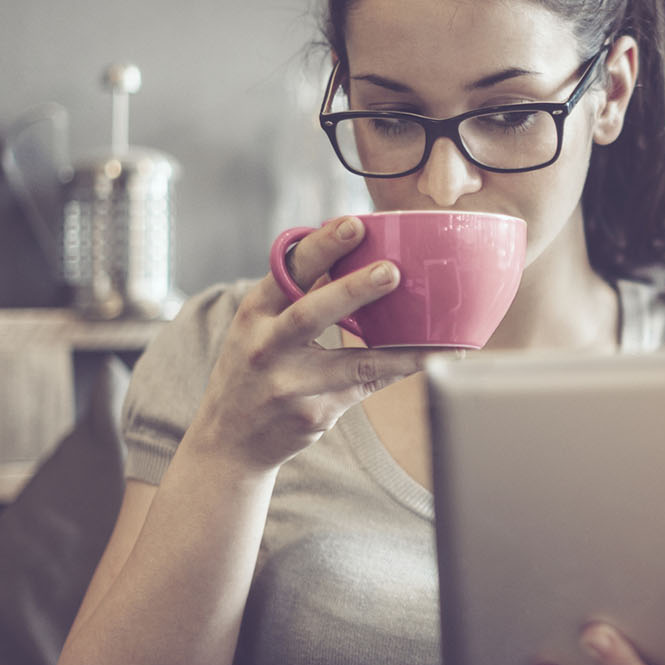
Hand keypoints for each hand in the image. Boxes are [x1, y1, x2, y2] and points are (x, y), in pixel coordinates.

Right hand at [186, 216, 426, 471]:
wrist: (230, 440)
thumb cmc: (254, 368)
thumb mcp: (260, 325)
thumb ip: (297, 293)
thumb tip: (350, 249)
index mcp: (254, 313)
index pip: (287, 273)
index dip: (321, 247)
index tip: (353, 224)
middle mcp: (266, 348)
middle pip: (310, 314)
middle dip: (351, 290)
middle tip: (391, 271)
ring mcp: (289, 386)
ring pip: (350, 364)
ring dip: (396, 351)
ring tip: (434, 339)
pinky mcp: (314, 414)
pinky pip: (366, 388)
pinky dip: (400, 372)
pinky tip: (433, 361)